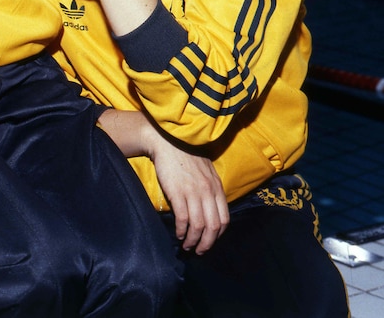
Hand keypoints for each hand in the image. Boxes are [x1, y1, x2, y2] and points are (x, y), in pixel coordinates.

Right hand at [150, 139, 228, 253]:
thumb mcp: (206, 171)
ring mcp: (193, 192)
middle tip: (199, 251)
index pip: (224, 219)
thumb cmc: (186, 155)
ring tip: (187, 245)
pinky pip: (182, 218)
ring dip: (193, 240)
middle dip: (207, 243)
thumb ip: (211, 189)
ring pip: (198, 225)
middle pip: (213, 226)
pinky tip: (178, 234)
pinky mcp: (177, 192)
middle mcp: (207, 192)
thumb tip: (212, 208)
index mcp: (216, 187)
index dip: (218, 234)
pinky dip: (181, 230)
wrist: (167, 140)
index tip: (210, 240)